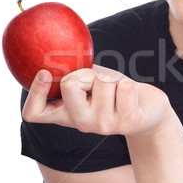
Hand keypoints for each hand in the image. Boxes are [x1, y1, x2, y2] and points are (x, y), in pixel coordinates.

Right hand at [22, 65, 172, 136]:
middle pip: (69, 85)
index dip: (35, 93)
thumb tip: (59, 56)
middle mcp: (82, 123)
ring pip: (102, 83)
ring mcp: (104, 126)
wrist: (148, 109)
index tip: (45, 73)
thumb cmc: (113, 91)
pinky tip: (131, 97)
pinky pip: (124, 88)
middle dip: (85, 73)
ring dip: (112, 79)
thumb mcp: (90, 81)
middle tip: (97, 81)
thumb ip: (74, 74)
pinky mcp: (128, 123)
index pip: (34, 112)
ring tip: (118, 91)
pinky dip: (128, 85)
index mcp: (66, 114)